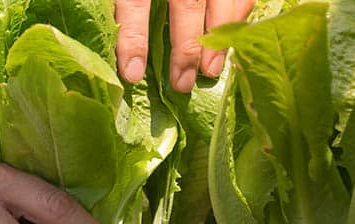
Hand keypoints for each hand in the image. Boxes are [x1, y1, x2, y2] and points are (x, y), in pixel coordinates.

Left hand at [116, 0, 255, 91]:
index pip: (134, 1)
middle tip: (182, 84)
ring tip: (211, 70)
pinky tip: (229, 39)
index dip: (133, 38)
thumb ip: (118, 2)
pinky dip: (238, 15)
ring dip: (219, 37)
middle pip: (186, 3)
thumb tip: (116, 41)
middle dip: (186, 48)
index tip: (132, 73)